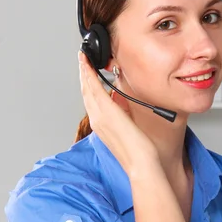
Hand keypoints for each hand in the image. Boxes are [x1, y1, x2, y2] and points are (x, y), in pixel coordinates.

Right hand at [78, 51, 157, 175]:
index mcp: (101, 125)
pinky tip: (88, 64)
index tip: (86, 74)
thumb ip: (123, 120)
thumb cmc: (138, 152)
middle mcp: (97, 119)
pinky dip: (89, 74)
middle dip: (83, 75)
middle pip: (85, 92)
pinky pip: (95, 88)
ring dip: (84, 71)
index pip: (91, 101)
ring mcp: (100, 115)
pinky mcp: (107, 111)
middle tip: (82, 61)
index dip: (87, 86)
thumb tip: (125, 111)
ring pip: (87, 88)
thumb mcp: (128, 133)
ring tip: (83, 59)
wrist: (140, 162)